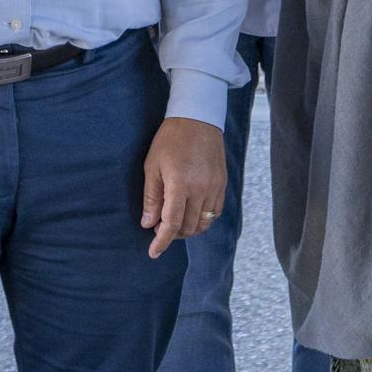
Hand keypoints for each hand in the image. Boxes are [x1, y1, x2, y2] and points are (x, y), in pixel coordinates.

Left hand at [140, 116, 226, 258]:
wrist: (197, 118)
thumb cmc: (170, 140)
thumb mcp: (152, 166)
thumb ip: (151, 197)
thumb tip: (148, 224)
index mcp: (180, 185)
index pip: (172, 224)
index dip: (161, 242)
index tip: (153, 253)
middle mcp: (201, 190)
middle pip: (188, 228)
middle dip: (172, 234)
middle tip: (158, 226)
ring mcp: (215, 188)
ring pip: (203, 224)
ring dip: (188, 229)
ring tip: (174, 221)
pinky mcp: (222, 184)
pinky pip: (215, 213)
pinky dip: (202, 220)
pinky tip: (190, 213)